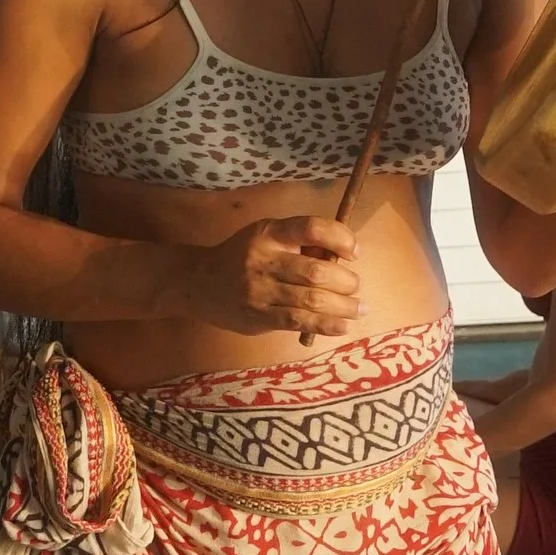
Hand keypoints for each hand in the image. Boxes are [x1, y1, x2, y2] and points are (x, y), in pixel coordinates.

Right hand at [204, 216, 363, 339]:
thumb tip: (342, 258)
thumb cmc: (242, 256)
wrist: (197, 282)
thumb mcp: (265, 235)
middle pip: (315, 271)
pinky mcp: (258, 317)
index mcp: (269, 232)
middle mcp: (264, 259)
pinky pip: (298, 321)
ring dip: (343, 306)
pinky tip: (342, 325)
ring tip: (358, 308)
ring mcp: (260, 290)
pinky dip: (326, 325)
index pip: (311, 229)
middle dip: (345, 281)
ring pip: (311, 299)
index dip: (339, 238)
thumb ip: (298, 242)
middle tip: (355, 286)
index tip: (354, 252)